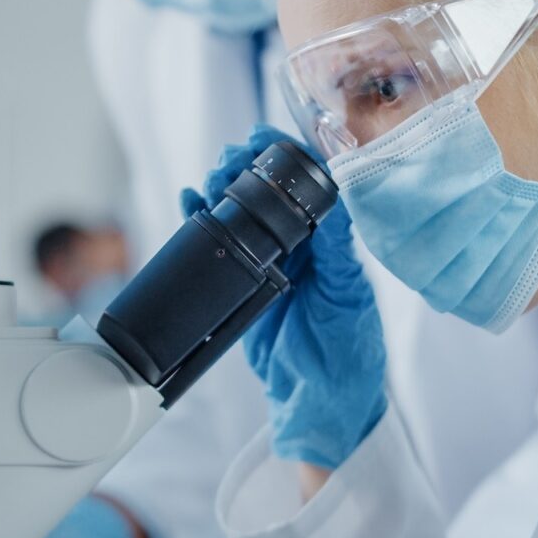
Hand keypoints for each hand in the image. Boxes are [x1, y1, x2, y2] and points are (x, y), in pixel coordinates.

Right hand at [181, 125, 386, 468]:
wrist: (318, 400)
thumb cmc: (348, 353)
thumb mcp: (346, 298)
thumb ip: (338, 255)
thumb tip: (338, 203)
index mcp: (330, 242)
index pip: (307, 183)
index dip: (284, 154)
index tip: (262, 136)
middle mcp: (301, 245)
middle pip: (267, 189)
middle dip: (243, 165)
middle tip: (226, 159)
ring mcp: (270, 262)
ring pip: (240, 210)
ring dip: (220, 187)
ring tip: (206, 180)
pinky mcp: (244, 282)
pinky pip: (220, 243)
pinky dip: (200, 219)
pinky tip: (189, 202)